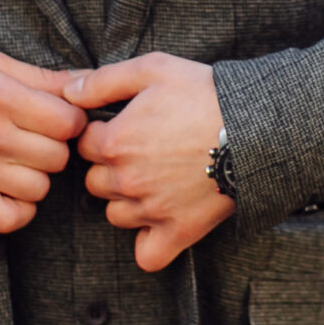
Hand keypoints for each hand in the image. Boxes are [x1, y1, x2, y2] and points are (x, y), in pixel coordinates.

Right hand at [0, 50, 86, 234]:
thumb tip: (87, 82)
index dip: (71, 119)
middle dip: (55, 146)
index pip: (67, 122)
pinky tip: (12, 188)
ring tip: (21, 160)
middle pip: (57, 156)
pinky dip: (19, 208)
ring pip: (39, 188)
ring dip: (37, 176)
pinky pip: (10, 218)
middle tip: (38, 137)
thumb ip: (41, 77)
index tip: (58, 117)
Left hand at [67, 54, 234, 272]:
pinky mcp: (179, 231)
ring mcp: (151, 209)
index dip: (102, 134)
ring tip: (156, 181)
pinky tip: (160, 223)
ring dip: (128, 201)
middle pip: (96, 182)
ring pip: (116, 215)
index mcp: (115, 142)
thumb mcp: (153, 69)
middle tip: (144, 152)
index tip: (125, 127)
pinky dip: (149, 244)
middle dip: (112, 168)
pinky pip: (147, 255)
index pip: (84, 146)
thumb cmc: (205, 94)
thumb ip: (104, 80)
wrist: (255, 127)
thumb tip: (68, 92)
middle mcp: (127, 179)